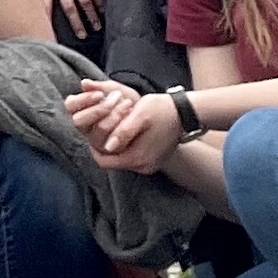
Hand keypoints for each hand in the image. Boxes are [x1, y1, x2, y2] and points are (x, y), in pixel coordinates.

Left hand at [64, 80, 183, 174]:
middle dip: (105, 143)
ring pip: (121, 158)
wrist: (185, 113)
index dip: (94, 147)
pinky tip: (128, 130)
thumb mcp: (140, 114)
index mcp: (138, 158)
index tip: (93, 130)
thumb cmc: (162, 110)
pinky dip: (126, 145)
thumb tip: (107, 145)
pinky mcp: (153, 161)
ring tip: (117, 125)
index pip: (104, 161)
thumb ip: (123, 131)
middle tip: (104, 125)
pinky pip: (132, 156)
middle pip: (112, 160)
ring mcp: (149, 166)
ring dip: (116, 144)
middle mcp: (143, 167)